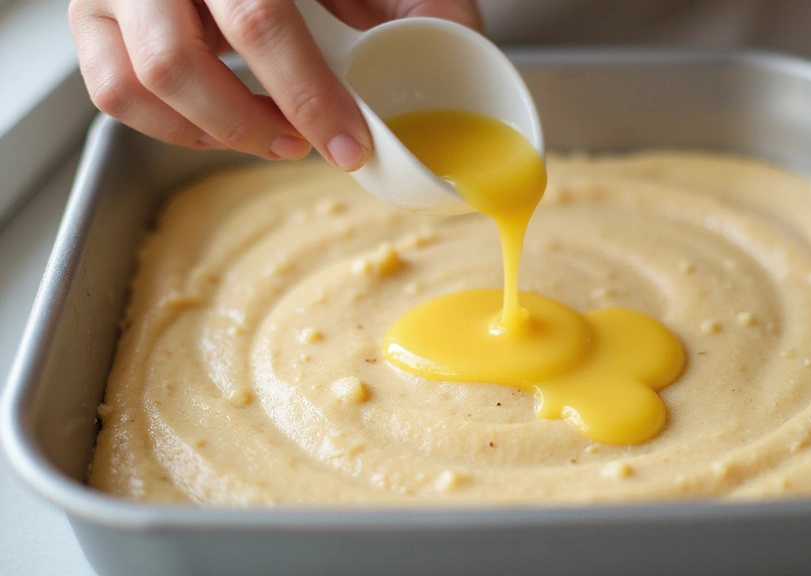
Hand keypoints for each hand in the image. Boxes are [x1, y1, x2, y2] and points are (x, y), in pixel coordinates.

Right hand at [69, 0, 482, 169]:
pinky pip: (111, 89)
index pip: (260, 22)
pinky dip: (169, 125)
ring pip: (132, 84)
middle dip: (253, 124)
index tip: (351, 144)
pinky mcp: (94, 13)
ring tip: (271, 137)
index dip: (308, 95)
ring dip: (208, 131)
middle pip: (178, 62)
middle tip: (308, 145)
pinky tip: (221, 124)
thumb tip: (459, 46)